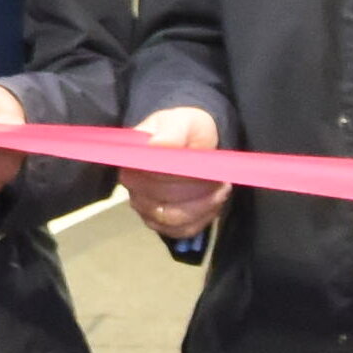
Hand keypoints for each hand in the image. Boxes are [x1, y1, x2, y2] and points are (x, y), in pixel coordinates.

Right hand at [127, 105, 226, 254]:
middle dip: (197, 190)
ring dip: (203, 205)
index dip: (181, 175)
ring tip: (220, 187)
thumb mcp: (182, 122)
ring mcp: (146, 210)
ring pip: (174, 219)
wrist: (193, 144)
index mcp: (133, 163)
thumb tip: (159, 144)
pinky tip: (212, 202)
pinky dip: (203, 218)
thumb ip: (173, 132)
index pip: (152, 179)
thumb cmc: (185, 131)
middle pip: (164, 202)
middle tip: (219, 176)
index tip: (204, 163)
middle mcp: (133, 189)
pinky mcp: (162, 225)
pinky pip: (183, 230)